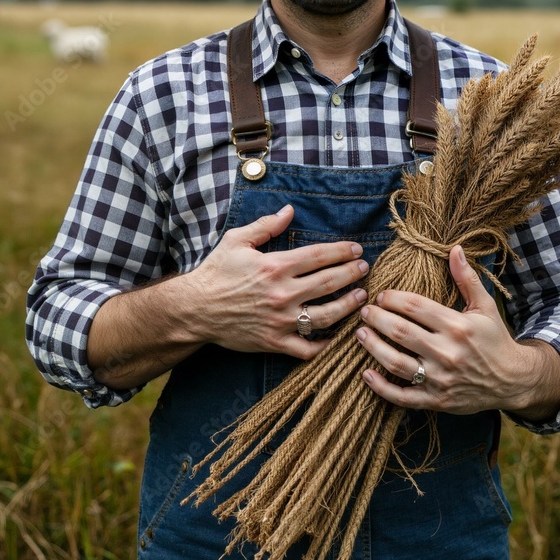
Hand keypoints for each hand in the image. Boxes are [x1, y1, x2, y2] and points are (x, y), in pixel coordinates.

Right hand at [187, 204, 369, 358]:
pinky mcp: (274, 342)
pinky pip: (307, 349)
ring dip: (348, 306)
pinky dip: (325, 345)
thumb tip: (290, 210)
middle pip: (329, 283)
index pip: (319, 256)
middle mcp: (282, 293)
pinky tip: (337, 335)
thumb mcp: (237, 240)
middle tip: (365, 269)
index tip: (357, 249)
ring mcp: (280, 320)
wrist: (194, 309)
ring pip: (326, 316)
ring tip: (361, 297)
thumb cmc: (216, 272)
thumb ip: (266, 225)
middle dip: (352, 274)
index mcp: (275, 266)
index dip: (342, 251)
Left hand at [356, 245, 559, 419]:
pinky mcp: (436, 400)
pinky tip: (366, 374)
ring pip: (396, 362)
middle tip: (365, 312)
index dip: (392, 298)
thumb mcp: (484, 307)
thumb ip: (466, 278)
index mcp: (457, 326)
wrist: (513, 380)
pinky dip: (381, 387)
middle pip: (400, 332)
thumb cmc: (495, 339)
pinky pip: (403, 396)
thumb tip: (454, 248)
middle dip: (377, 319)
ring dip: (373, 347)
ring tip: (360, 334)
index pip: (414, 306)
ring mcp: (440, 379)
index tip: (381, 295)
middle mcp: (447, 352)